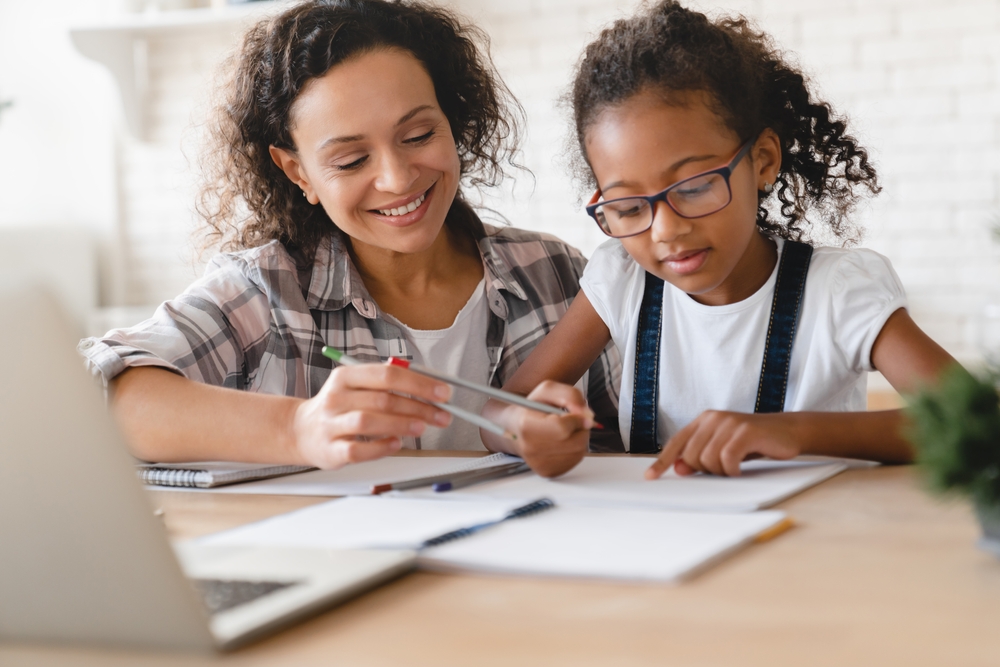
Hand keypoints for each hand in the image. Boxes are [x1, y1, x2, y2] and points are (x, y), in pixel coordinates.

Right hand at [291, 363, 452, 468]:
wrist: (300, 431)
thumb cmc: (339, 408)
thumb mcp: (357, 386)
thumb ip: (388, 385)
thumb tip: (430, 390)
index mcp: (346, 377)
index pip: (388, 374)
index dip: (419, 383)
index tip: (443, 393)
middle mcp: (337, 398)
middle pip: (383, 398)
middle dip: (418, 407)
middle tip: (441, 415)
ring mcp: (331, 424)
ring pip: (369, 421)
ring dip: (401, 424)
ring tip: (422, 427)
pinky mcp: (331, 450)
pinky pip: (358, 450)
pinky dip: (381, 448)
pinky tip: (397, 444)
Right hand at [507, 381, 594, 477]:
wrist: (515, 428)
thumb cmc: (532, 408)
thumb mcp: (548, 390)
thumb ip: (570, 396)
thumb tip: (586, 414)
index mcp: (526, 425)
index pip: (562, 428)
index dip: (575, 419)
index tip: (574, 414)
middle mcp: (530, 448)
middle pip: (575, 442)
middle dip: (579, 429)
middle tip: (569, 422)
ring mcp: (538, 463)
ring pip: (578, 452)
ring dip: (578, 439)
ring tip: (564, 431)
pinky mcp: (547, 472)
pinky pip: (575, 460)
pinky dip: (574, 449)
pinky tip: (562, 442)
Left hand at [645, 410, 801, 478]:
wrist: (787, 431)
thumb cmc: (753, 442)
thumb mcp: (722, 449)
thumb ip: (700, 456)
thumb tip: (679, 469)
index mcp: (703, 420)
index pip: (677, 442)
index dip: (662, 461)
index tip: (650, 477)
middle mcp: (713, 418)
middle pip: (691, 456)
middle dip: (705, 470)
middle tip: (724, 469)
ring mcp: (729, 423)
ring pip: (708, 460)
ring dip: (721, 472)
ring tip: (735, 466)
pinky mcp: (745, 431)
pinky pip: (727, 459)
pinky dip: (732, 470)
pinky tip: (740, 470)